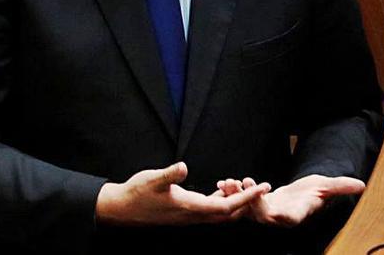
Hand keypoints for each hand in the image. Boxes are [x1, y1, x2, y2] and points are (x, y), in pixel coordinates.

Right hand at [95, 162, 270, 225]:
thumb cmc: (136, 193)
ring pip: (219, 214)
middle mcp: (192, 216)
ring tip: (245, 186)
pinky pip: (209, 211)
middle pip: (228, 215)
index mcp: (190, 208)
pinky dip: (220, 201)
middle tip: (262, 188)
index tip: (262, 188)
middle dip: (247, 203)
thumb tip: (183, 167)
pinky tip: (222, 190)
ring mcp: (189, 216)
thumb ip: (169, 174)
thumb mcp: (152, 179)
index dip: (246, 198)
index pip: (226, 208)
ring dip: (234, 202)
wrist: (120, 208)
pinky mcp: (184, 213)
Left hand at [216, 174, 364, 226]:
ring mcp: (266, 214)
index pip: (284, 218)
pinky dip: (234, 194)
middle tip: (240, 185)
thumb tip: (362, 185)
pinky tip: (225, 182)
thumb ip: (342, 187)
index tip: (265, 196)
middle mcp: (278, 218)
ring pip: (246, 211)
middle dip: (248, 202)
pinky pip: (241, 204)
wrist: (305, 193)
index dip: (273, 210)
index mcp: (295, 215)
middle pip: (260, 216)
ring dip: (236, 197)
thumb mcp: (329, 187)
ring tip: (228, 182)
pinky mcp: (256, 207)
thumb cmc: (317, 191)